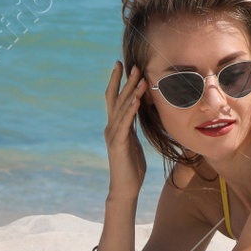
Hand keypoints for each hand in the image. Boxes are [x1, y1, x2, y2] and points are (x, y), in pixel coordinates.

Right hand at [105, 60, 147, 197]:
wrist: (125, 187)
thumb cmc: (131, 165)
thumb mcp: (133, 140)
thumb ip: (132, 125)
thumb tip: (137, 110)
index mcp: (115, 125)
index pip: (114, 98)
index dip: (117, 81)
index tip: (122, 64)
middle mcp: (111, 127)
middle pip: (116, 99)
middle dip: (124, 81)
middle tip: (132, 64)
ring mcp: (113, 135)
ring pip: (121, 108)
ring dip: (131, 92)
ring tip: (139, 77)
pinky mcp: (118, 144)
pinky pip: (125, 124)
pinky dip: (131, 110)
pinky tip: (136, 100)